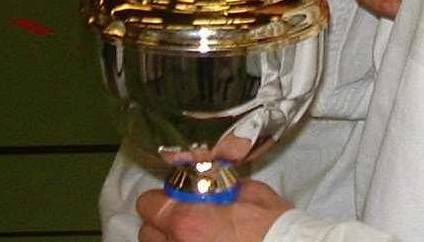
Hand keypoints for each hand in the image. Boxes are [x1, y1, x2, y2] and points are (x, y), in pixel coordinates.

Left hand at [137, 180, 289, 241]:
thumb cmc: (276, 229)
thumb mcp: (253, 193)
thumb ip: (224, 187)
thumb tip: (214, 185)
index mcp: (190, 220)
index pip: (148, 205)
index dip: (161, 200)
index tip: (175, 200)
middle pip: (147, 234)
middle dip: (162, 225)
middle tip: (185, 222)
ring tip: (196, 238)